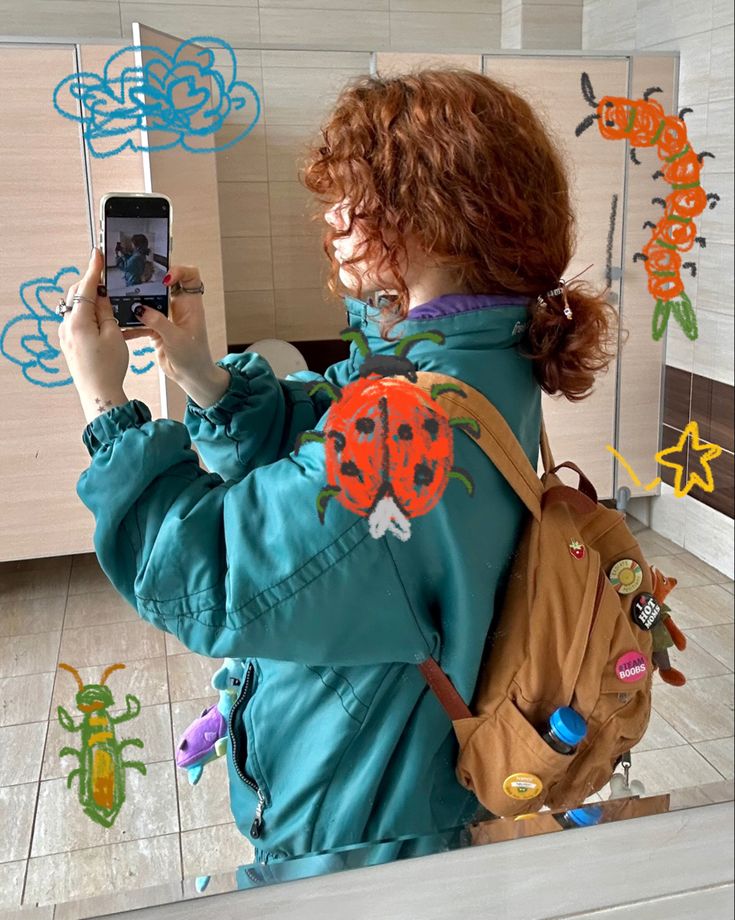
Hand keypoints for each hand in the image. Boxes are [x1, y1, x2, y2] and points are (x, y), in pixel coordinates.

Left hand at [58, 248, 128, 422]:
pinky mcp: (70, 343)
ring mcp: (66, 335)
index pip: (85, 287)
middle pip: (77, 295)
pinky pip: (79, 322)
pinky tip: (108, 323)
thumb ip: (106, 311)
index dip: (93, 269)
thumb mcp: (114, 335)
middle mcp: (66, 325)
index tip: (97, 254)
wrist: (99, 394)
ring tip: (113, 308)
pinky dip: (91, 317)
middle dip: (92, 286)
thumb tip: (100, 295)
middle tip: (109, 282)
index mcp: (77, 320)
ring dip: (93, 303)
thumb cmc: (108, 367)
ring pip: (78, 308)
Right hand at [121, 264, 229, 406]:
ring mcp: (166, 317)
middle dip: (148, 282)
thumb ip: (158, 322)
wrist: (190, 377)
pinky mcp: (156, 328)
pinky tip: (121, 328)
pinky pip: (141, 321)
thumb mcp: (175, 338)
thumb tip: (139, 308)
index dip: (178, 271)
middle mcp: (178, 307)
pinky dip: (131, 324)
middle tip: (132, 281)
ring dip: (136, 303)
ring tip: (121, 300)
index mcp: (190, 304)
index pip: (190, 276)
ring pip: (149, 302)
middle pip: (163, 284)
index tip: (164, 278)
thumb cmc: (193, 357)